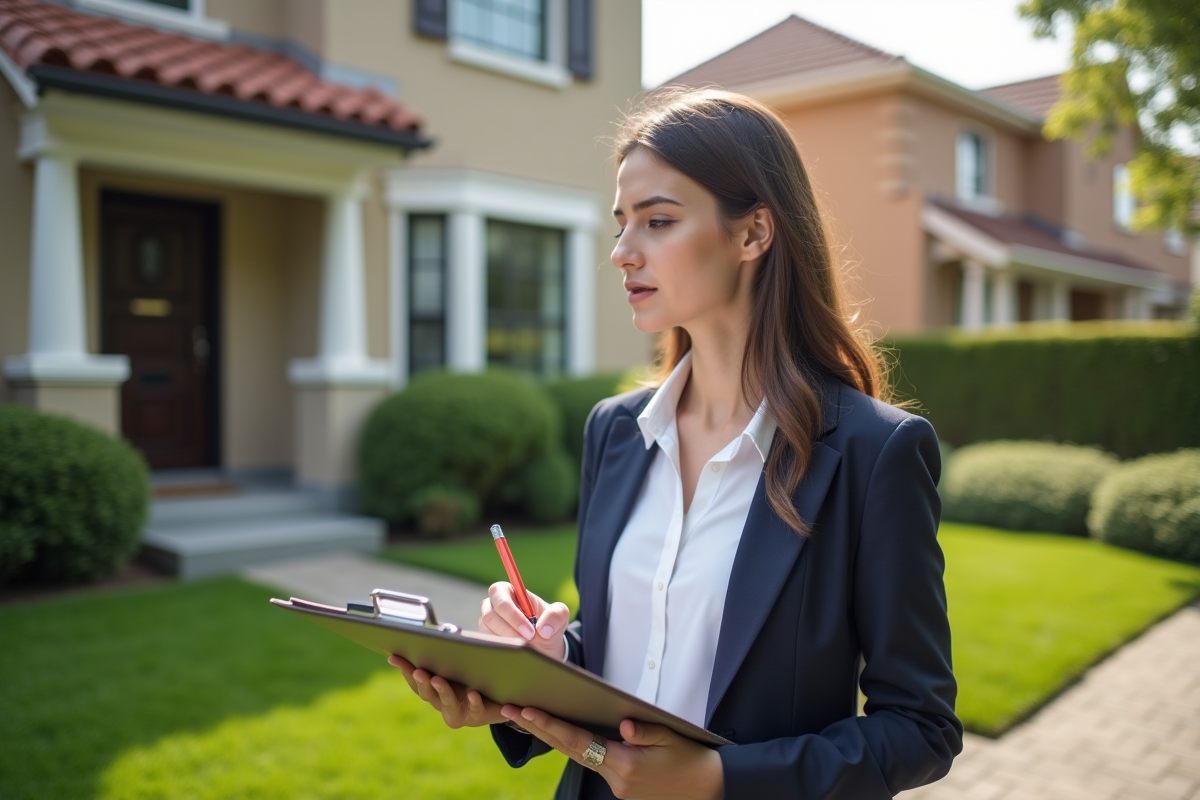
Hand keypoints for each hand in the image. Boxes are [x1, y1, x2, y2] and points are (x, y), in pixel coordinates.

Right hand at [387, 654, 506, 727]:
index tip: (393, 656)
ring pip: (447, 703)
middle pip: (426, 693)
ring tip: (438, 680)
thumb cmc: (474, 678)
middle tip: (418, 670)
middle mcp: (441, 702)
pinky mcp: (476, 716)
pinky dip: (473, 702)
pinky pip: (474, 710)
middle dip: (421, 681)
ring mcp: (457, 711)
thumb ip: (448, 655)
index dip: (404, 669)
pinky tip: (473, 693)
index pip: (415, 679)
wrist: (499, 701)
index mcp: (434, 689)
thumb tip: (439, 632)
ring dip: (442, 691)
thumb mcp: (460, 665)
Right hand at [479, 581, 570, 659]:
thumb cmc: (549, 625)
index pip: (499, 592)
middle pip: (490, 615)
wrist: (545, 647)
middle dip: (510, 630)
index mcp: (510, 592)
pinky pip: (487, 645)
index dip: (512, 612)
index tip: (530, 630)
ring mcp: (487, 623)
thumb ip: (556, 615)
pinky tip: (516, 653)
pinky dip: (502, 650)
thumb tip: (542, 629)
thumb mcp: (560, 617)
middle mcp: (494, 606)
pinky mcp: (485, 639)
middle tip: (529, 641)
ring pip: (487, 633)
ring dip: (507, 641)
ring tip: (526, 647)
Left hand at [501, 706, 723, 799]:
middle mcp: (615, 779)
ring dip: (553, 738)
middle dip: (538, 729)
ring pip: (578, 757)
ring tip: (528, 717)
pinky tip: (562, 731)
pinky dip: (575, 746)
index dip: (549, 726)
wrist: (709, 789)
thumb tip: (623, 726)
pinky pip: (593, 762)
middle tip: (510, 709)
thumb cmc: (692, 758)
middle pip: (568, 750)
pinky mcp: (622, 788)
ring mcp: (617, 786)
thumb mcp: (671, 737)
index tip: (525, 711)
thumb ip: (645, 731)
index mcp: (625, 764)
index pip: (577, 742)